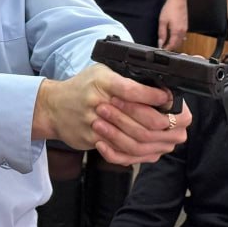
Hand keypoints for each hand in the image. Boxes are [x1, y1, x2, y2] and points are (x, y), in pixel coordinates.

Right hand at [33, 66, 188, 162]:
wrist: (53, 106)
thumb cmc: (83, 88)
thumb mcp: (103, 72)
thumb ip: (128, 80)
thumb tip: (160, 92)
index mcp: (103, 81)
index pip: (134, 91)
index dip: (155, 97)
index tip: (168, 99)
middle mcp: (98, 101)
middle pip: (139, 119)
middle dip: (162, 123)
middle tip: (174, 123)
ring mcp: (94, 122)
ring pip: (133, 140)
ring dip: (154, 141)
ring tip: (165, 137)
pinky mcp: (91, 139)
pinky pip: (119, 152)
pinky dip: (136, 153)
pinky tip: (147, 149)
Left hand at [156, 0, 187, 50]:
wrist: (178, 0)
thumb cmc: (170, 9)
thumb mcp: (162, 21)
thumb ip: (162, 33)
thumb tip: (160, 42)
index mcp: (177, 31)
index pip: (172, 45)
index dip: (167, 49)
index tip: (162, 50)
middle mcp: (183, 31)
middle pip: (177, 44)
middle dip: (171, 47)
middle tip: (163, 47)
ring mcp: (185, 29)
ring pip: (181, 40)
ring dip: (174, 43)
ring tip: (166, 43)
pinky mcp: (186, 26)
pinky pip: (182, 36)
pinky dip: (178, 39)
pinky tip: (173, 37)